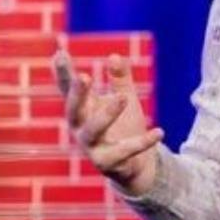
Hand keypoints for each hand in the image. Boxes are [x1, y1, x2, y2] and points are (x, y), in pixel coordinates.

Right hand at [55, 37, 164, 195]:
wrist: (134, 166)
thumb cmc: (123, 127)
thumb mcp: (123, 99)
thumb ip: (120, 80)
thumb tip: (114, 55)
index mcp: (83, 111)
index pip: (69, 90)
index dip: (63, 74)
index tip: (59, 53)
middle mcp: (81, 129)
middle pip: (74, 110)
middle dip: (77, 94)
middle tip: (84, 76)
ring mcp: (92, 147)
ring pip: (94, 131)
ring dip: (107, 114)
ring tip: (124, 98)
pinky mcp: (109, 163)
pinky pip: (126, 151)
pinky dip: (143, 141)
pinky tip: (160, 131)